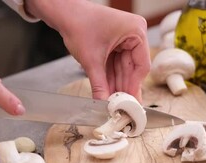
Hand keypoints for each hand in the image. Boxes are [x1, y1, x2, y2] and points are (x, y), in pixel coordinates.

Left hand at [26, 0, 150, 100]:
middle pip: (133, 68)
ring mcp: (125, 38)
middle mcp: (134, 33)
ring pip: (123, 68)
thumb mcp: (91, 59)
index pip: (142, 65)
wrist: (63, 13)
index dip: (134, 85)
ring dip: (116, 84)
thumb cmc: (78, 24)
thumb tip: (104, 103)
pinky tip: (108, 92)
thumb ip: (99, 84)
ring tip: (114, 102)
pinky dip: (110, 77)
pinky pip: (115, 64)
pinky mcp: (115, 43)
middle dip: (124, 87)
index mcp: (136, 31)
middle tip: (122, 106)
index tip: (129, 102)